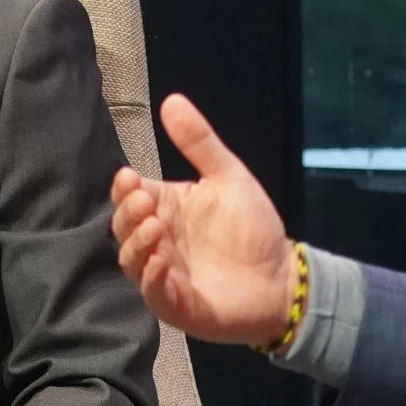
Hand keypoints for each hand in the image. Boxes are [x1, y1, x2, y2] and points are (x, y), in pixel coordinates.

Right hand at [110, 94, 295, 345]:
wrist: (282, 277)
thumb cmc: (253, 228)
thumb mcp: (228, 176)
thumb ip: (199, 143)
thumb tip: (171, 100)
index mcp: (165, 209)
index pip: (130, 196)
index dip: (124, 189)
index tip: (129, 177)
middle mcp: (157, 241)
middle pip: (124, 228)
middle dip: (127, 214)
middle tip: (143, 201)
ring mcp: (163, 275)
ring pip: (131, 261)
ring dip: (138, 244)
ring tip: (155, 228)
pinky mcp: (176, 304)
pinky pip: (153, 292)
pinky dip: (152, 277)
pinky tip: (162, 259)